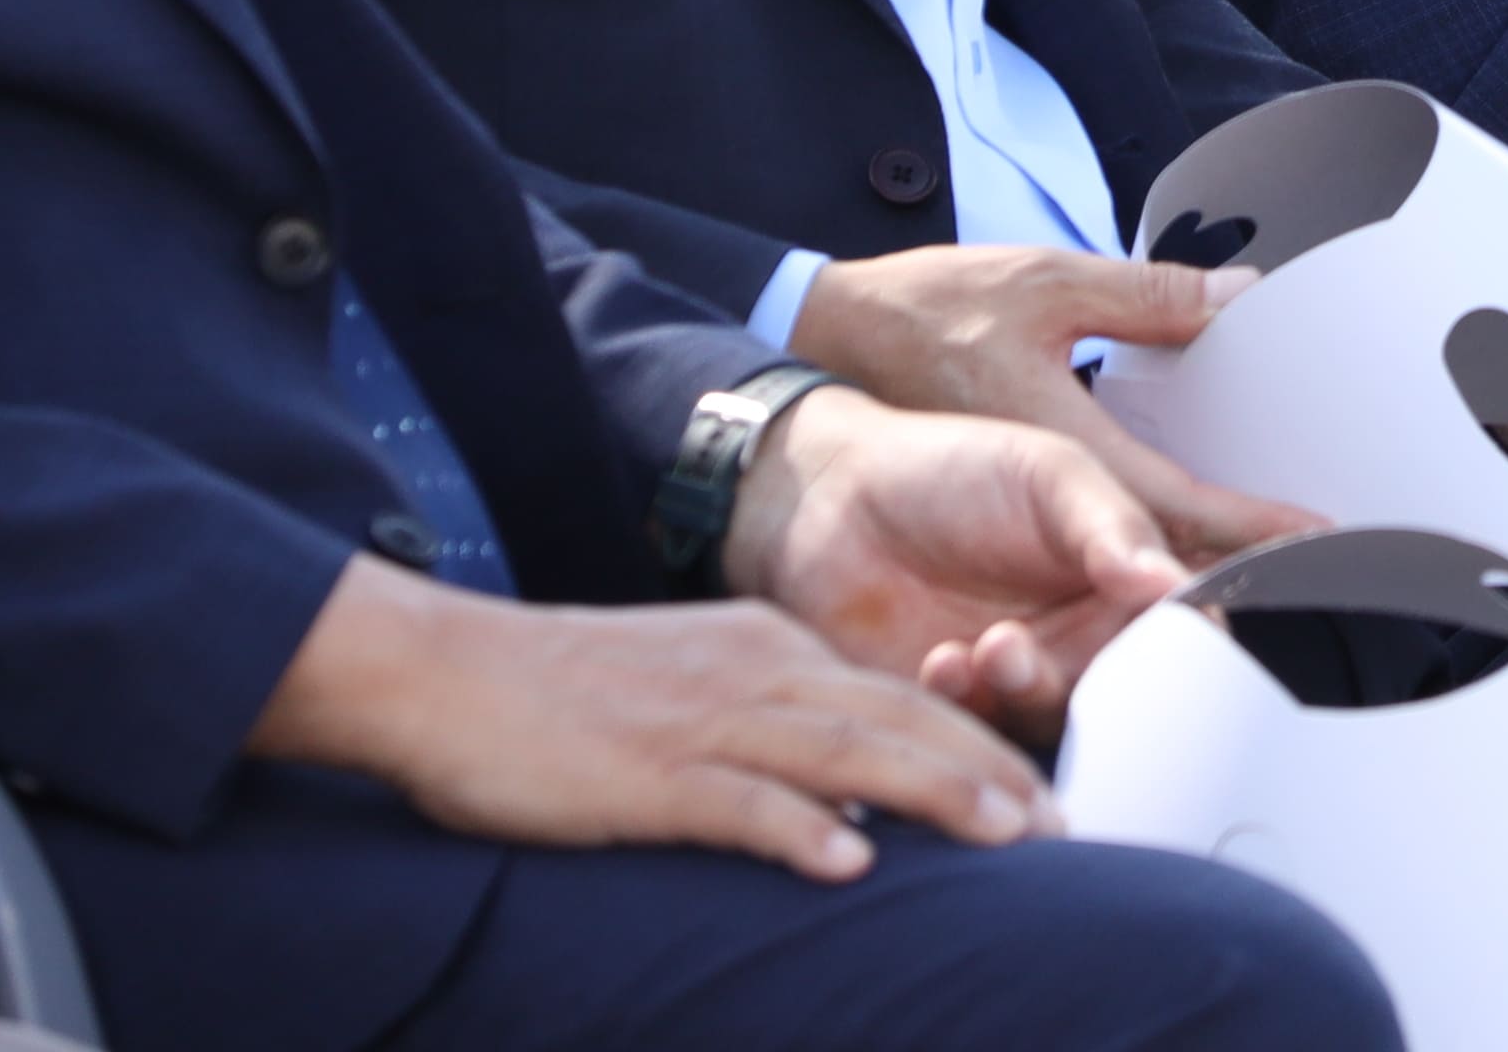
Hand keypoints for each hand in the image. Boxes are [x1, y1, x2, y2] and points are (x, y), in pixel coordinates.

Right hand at [245, 563, 1051, 874]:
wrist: (444, 672)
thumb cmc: (559, 696)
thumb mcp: (685, 691)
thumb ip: (766, 732)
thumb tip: (846, 805)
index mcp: (763, 649)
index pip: (898, 695)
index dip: (979, 745)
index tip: (1043, 799)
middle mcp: (751, 670)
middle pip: (896, 716)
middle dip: (988, 771)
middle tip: (1063, 828)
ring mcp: (701, 718)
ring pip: (843, 749)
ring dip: (931, 790)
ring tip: (1004, 834)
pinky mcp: (645, 769)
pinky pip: (735, 799)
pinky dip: (796, 826)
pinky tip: (845, 859)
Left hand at [732, 387, 1198, 740]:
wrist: (828, 501)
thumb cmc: (945, 470)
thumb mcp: (1045, 473)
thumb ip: (1112, 526)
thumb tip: (1174, 586)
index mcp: (1118, 582)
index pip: (1178, 630)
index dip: (1183, 648)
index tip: (1162, 642)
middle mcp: (1080, 642)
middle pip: (1127, 691)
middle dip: (1097, 679)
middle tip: (1048, 643)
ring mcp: (1022, 687)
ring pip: (1059, 722)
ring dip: (1030, 692)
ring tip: (990, 647)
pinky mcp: (961, 723)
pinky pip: (989, 745)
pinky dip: (974, 711)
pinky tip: (943, 665)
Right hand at [788, 247, 1308, 559]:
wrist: (824, 356)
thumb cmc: (928, 311)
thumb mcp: (1044, 284)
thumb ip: (1145, 298)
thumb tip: (1236, 295)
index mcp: (1063, 455)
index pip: (1179, 510)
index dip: (1253, 529)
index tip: (1319, 539)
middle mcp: (1046, 515)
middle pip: (1160, 563)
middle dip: (1236, 571)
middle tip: (1317, 575)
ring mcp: (1022, 539)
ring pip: (1124, 574)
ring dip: (1187, 584)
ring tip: (1265, 582)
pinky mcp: (1001, 542)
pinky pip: (1080, 566)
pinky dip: (1134, 566)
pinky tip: (1171, 569)